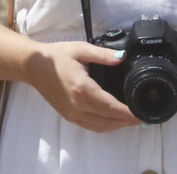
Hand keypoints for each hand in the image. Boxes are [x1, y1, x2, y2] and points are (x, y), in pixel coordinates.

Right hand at [27, 41, 141, 132]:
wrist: (33, 66)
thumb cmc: (57, 55)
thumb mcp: (80, 49)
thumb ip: (103, 54)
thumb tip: (122, 57)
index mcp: (83, 89)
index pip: (112, 107)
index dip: (129, 113)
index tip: (143, 114)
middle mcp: (78, 105)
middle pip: (109, 120)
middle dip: (128, 121)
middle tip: (143, 117)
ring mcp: (73, 113)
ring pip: (101, 127)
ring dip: (118, 125)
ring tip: (132, 120)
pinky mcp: (69, 116)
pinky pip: (91, 127)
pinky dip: (105, 126)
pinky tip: (113, 120)